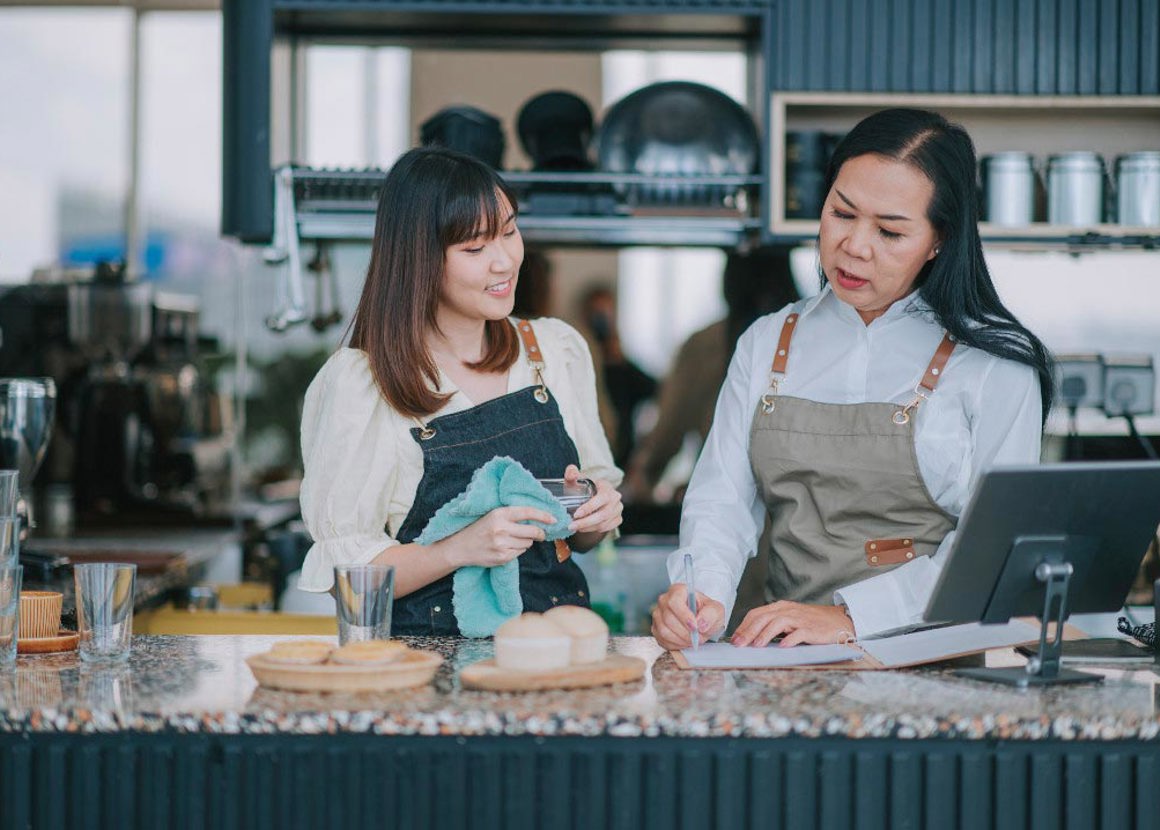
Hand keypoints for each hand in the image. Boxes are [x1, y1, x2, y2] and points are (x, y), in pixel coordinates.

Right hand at [437, 506, 555, 568]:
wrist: (461, 547)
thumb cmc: (480, 529)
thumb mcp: (493, 516)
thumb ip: (512, 516)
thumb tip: (537, 520)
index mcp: (500, 514)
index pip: (527, 512)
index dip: (543, 515)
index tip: (553, 519)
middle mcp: (501, 528)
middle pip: (532, 531)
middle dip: (540, 533)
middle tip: (541, 534)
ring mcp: (502, 544)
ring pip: (527, 543)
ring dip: (525, 542)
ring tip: (512, 540)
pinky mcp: (502, 557)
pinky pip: (520, 553)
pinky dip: (518, 550)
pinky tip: (507, 547)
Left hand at [565, 464, 622, 534]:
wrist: (592, 496)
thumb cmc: (582, 488)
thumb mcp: (575, 480)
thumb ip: (571, 474)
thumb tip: (572, 472)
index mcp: (607, 487)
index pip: (601, 499)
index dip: (588, 508)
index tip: (575, 514)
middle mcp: (616, 498)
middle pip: (603, 514)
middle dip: (586, 522)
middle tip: (571, 526)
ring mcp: (618, 509)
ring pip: (604, 523)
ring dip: (588, 527)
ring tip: (575, 527)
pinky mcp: (618, 518)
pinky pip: (607, 528)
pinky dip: (594, 529)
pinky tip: (585, 528)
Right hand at [651, 583, 725, 649]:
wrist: (702, 622)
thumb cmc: (707, 613)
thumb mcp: (716, 610)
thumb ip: (711, 614)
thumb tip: (701, 623)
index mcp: (678, 591)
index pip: (674, 602)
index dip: (684, 616)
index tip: (695, 626)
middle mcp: (665, 601)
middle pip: (668, 619)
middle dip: (685, 632)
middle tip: (698, 637)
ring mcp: (658, 615)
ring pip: (664, 631)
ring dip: (681, 640)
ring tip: (693, 640)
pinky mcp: (656, 628)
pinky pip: (662, 640)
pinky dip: (676, 645)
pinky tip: (685, 642)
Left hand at [730, 601, 854, 647]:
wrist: (840, 620)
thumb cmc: (812, 622)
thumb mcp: (790, 619)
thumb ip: (773, 625)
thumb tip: (751, 638)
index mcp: (780, 607)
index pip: (757, 614)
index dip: (744, 626)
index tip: (734, 638)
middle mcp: (788, 611)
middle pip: (763, 618)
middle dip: (749, 631)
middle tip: (739, 644)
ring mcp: (800, 619)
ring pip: (778, 623)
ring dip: (765, 634)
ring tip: (756, 645)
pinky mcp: (813, 629)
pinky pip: (799, 633)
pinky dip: (790, 639)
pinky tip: (782, 646)